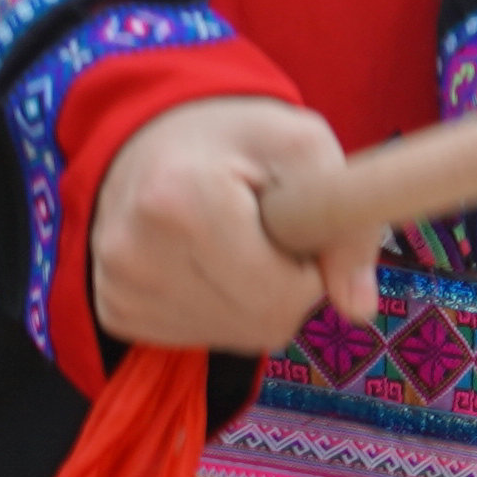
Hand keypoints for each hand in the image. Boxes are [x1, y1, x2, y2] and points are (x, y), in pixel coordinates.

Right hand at [87, 94, 364, 354]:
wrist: (153, 139)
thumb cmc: (238, 138)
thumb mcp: (305, 148)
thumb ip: (345, 218)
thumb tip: (360, 309)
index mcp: (180, 201)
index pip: (279, 294)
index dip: (311, 268)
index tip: (298, 228)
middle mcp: (136, 254)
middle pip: (260, 321)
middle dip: (290, 287)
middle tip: (273, 235)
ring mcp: (119, 289)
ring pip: (236, 336)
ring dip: (258, 301)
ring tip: (238, 245)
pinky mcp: (116, 312)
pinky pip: (202, 338)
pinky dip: (223, 310)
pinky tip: (209, 265)